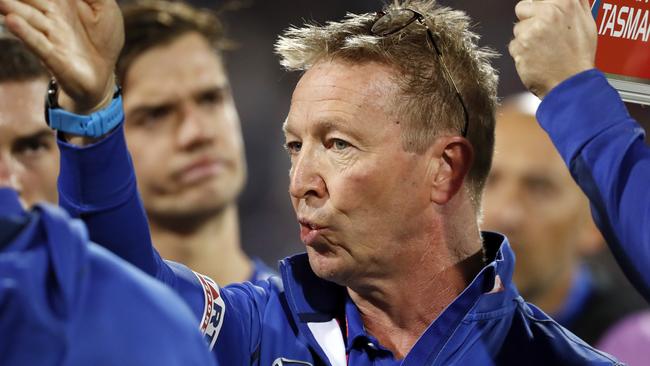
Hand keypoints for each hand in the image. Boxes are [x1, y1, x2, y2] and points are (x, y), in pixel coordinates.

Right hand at [0, 0, 123, 113]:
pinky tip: (12, 22)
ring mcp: (50, 35)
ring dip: (12, 7)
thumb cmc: (103, 39)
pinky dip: (25, 33)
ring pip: (27, 16)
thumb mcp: (106, 9)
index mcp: (62, 1)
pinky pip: (37, 42)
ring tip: (2, 2)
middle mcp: (50, 15)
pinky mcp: (52, 56)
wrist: (103, 74)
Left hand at [509, 0, 596, 97]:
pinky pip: (513, 45)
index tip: (540, 15)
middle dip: (529, 20)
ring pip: (517, 28)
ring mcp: (532, 30)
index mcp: (565, 2)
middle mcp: (548, 13)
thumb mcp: (585, 22)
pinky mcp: (520, 46)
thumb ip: (572, 4)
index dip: (538, 7)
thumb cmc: (579, 56)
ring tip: (543, 49)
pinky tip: (536, 58)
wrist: (570, 82)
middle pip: (523, 8)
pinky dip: (521, 53)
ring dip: (525, 38)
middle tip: (543, 35)